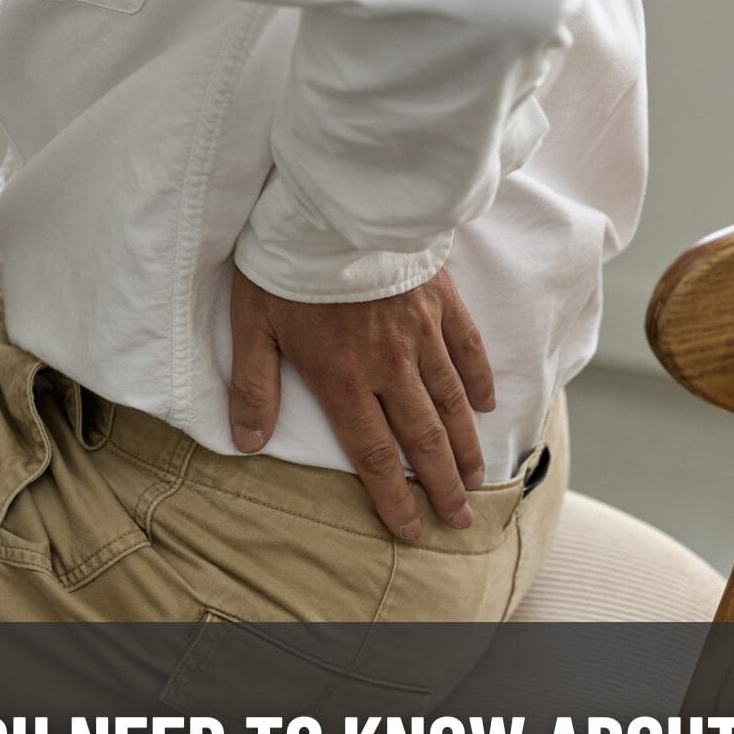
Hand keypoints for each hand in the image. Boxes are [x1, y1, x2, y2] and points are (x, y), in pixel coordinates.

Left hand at [228, 267, 494, 539]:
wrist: (335, 203)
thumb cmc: (286, 263)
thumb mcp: (253, 325)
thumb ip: (254, 386)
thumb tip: (247, 441)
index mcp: (343, 378)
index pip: (373, 452)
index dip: (392, 497)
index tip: (410, 529)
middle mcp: (389, 365)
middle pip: (423, 438)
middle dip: (442, 485)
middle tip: (460, 520)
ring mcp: (421, 333)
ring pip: (451, 401)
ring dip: (466, 445)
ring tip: (478, 478)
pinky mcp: (439, 299)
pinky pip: (467, 348)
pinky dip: (478, 380)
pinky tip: (486, 405)